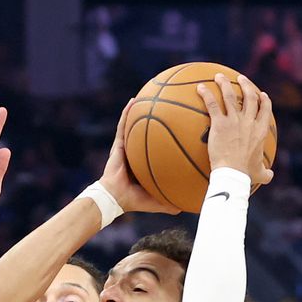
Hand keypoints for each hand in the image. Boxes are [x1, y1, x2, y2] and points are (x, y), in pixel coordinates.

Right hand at [100, 99, 180, 214]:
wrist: (115, 198)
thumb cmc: (133, 200)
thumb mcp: (156, 201)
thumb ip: (170, 203)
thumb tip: (186, 208)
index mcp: (146, 163)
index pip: (159, 147)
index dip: (169, 137)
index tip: (181, 126)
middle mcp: (137, 151)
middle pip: (150, 131)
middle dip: (158, 118)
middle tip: (172, 105)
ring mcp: (127, 147)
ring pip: (135, 124)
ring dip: (141, 109)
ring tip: (152, 94)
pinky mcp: (118, 145)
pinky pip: (123, 125)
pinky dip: (127, 112)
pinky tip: (133, 101)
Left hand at [195, 73, 273, 184]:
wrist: (233, 173)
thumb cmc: (245, 174)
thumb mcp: (259, 173)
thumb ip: (265, 172)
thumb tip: (269, 176)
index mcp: (260, 130)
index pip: (265, 109)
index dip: (263, 100)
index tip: (261, 94)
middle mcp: (249, 121)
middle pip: (250, 96)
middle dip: (246, 85)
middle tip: (240, 79)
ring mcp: (234, 120)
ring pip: (231, 95)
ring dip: (224, 83)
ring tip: (218, 76)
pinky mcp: (219, 123)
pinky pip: (212, 105)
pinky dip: (206, 94)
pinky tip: (199, 88)